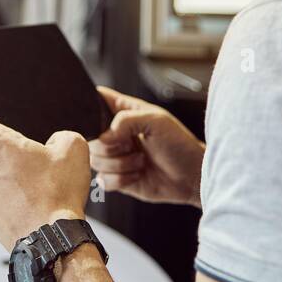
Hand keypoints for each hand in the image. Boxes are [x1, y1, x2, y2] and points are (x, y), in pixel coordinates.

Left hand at [0, 100, 91, 249]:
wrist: (53, 240)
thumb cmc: (58, 195)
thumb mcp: (74, 149)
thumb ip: (63, 135)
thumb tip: (57, 142)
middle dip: (6, 147)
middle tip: (32, 154)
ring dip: (9, 173)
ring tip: (37, 183)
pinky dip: (11, 195)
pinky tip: (34, 202)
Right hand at [89, 87, 205, 207]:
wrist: (191, 177)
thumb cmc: (179, 144)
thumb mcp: (156, 121)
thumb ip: (126, 121)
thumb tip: (103, 136)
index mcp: (123, 112)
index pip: (95, 100)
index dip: (89, 108)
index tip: (102, 121)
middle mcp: (115, 134)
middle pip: (90, 138)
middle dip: (110, 146)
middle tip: (132, 145)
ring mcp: (115, 157)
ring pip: (95, 160)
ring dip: (119, 164)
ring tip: (141, 161)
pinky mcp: (118, 178)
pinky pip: (103, 181)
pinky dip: (121, 180)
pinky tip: (137, 175)